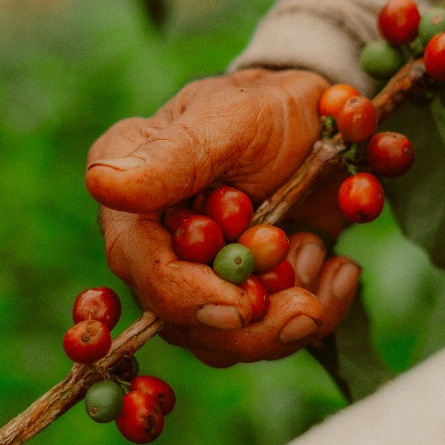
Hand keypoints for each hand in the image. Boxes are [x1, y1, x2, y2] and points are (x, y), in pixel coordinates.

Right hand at [85, 67, 359, 364]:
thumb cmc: (264, 107)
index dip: (190, 299)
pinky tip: (341, 268)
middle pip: (185, 323)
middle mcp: (159, 247)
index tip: (244, 307)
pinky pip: (273, 330)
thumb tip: (103, 185)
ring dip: (288, 315)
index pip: (144, 268)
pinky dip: (318, 309)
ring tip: (319, 250)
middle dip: (252, 326)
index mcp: (133, 200)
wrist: (317, 118)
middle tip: (308, 309)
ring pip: (231, 337)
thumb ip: (173, 157)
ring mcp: (204, 276)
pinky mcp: (250, 292)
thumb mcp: (227, 120)